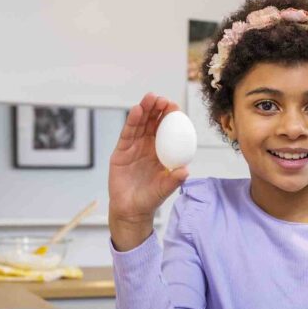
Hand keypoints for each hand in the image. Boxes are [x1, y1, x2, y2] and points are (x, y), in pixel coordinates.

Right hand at [108, 93, 189, 249]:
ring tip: (149, 98)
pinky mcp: (121, 151)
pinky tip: (137, 110)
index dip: (171, 117)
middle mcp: (149, 146)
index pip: (168, 130)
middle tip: (162, 98)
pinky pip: (127, 133)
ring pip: (140, 124)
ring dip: (145, 110)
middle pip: (153, 122)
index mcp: (163, 152)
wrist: (130, 210)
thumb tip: (186, 171)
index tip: (175, 106)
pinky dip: (132, 121)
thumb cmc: (150, 199)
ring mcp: (134, 147)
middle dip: (157, 108)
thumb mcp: (164, 189)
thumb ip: (174, 180)